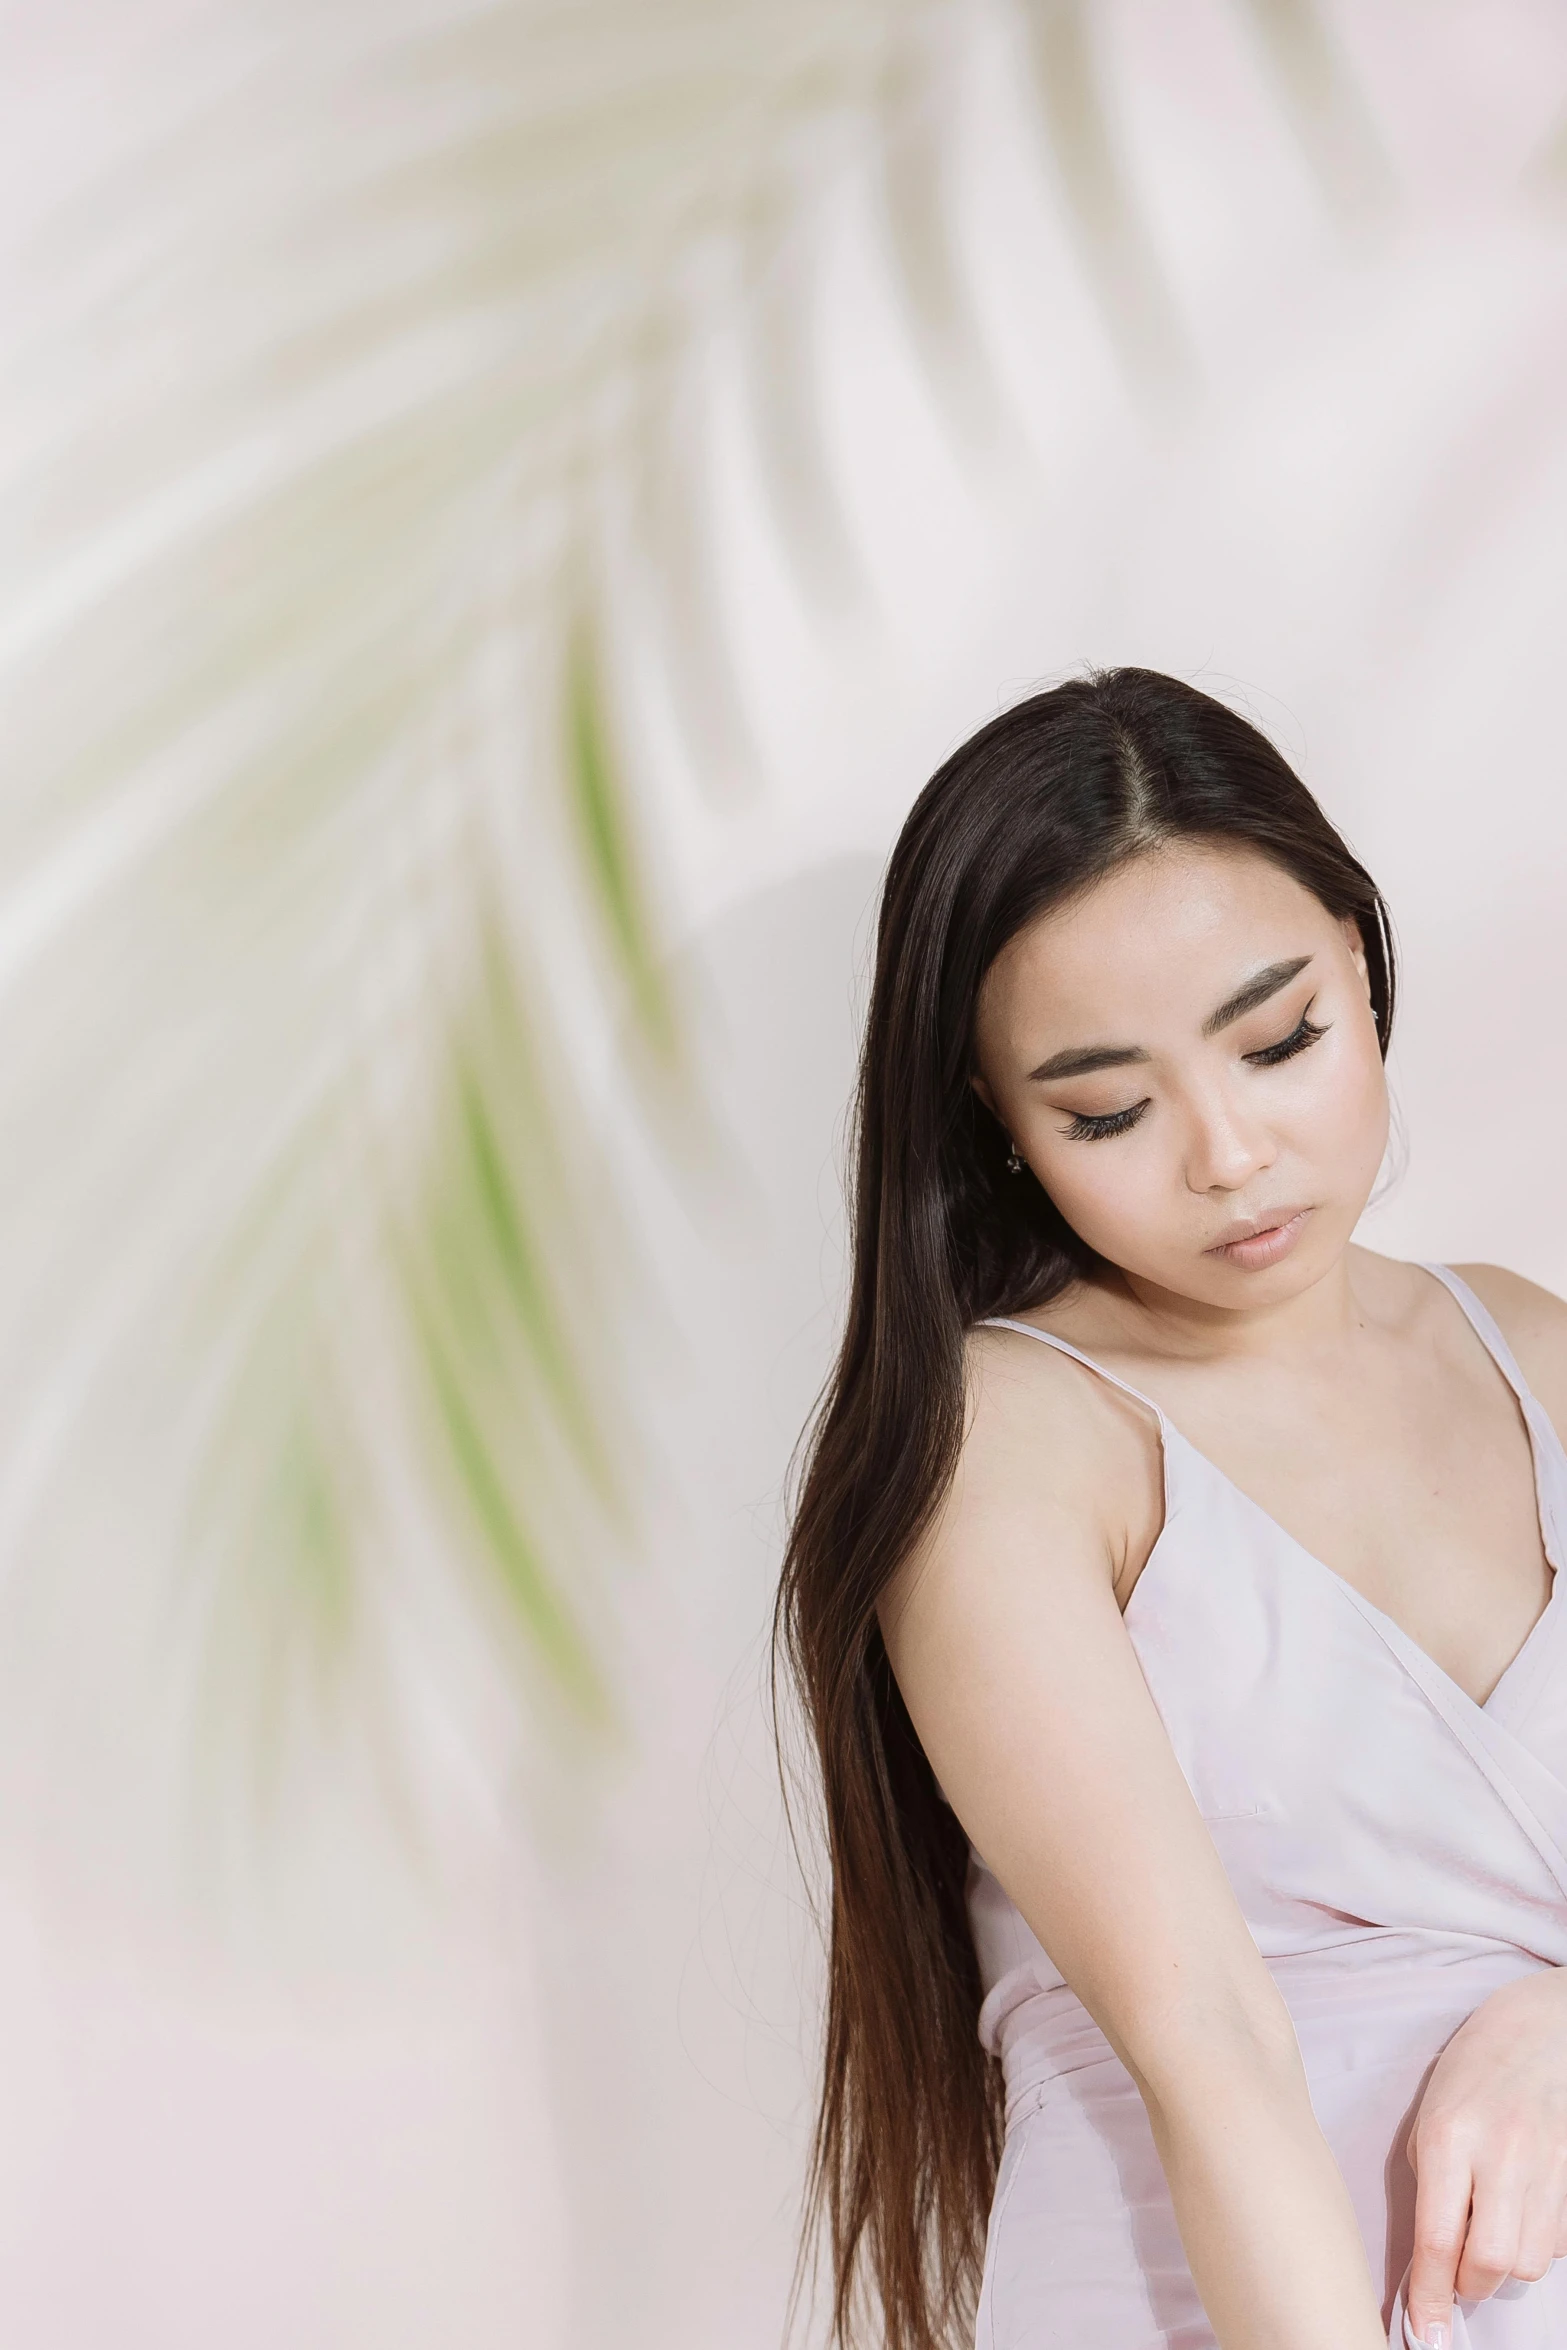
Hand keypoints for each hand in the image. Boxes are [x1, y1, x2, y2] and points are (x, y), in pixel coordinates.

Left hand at [1405, 1966, 1566, 2346]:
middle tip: (1456, 2272)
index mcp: (1449, 2138)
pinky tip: (1520, 2210)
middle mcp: (1500, 2157)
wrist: (1543, 2033)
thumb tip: (1432, 2262)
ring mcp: (1545, 2168)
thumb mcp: (1431, 2119)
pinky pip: (1555, 2243)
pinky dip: (1534, 2243)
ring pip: (1527, 2261)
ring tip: (1488, 2231)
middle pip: (1489, 2263)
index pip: (1436, 2239)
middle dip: (1467, 2285)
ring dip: (1502, 2265)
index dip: (1429, 2296)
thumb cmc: (1472, 2073)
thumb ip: (1431, 2189)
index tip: (1424, 2333)